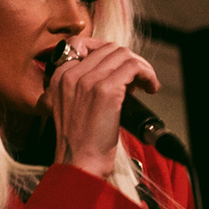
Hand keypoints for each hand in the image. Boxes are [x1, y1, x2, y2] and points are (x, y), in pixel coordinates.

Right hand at [45, 36, 159, 179]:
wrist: (78, 164)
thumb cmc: (80, 142)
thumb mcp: (70, 107)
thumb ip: (82, 86)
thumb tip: (116, 70)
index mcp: (58, 77)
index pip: (83, 44)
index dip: (107, 53)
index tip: (119, 68)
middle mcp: (70, 75)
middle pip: (108, 48)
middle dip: (128, 60)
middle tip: (137, 80)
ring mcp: (87, 81)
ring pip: (123, 55)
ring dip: (141, 67)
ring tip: (145, 84)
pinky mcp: (106, 91)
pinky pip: (133, 67)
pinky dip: (147, 74)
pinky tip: (150, 88)